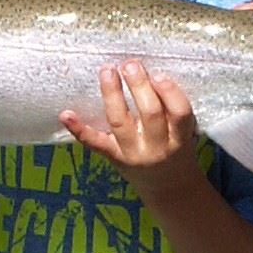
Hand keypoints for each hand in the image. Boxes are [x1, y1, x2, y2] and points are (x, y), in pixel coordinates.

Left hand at [60, 62, 199, 204]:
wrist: (169, 188)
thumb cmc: (177, 149)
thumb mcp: (186, 132)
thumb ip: (173, 108)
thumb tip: (152, 72)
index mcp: (180, 138)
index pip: (180, 112)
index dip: (169, 92)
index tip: (158, 74)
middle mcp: (158, 147)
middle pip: (150, 114)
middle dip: (139, 86)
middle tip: (130, 64)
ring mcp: (133, 154)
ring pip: (120, 122)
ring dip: (112, 94)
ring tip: (108, 71)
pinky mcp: (114, 157)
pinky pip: (95, 142)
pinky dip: (79, 129)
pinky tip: (66, 114)